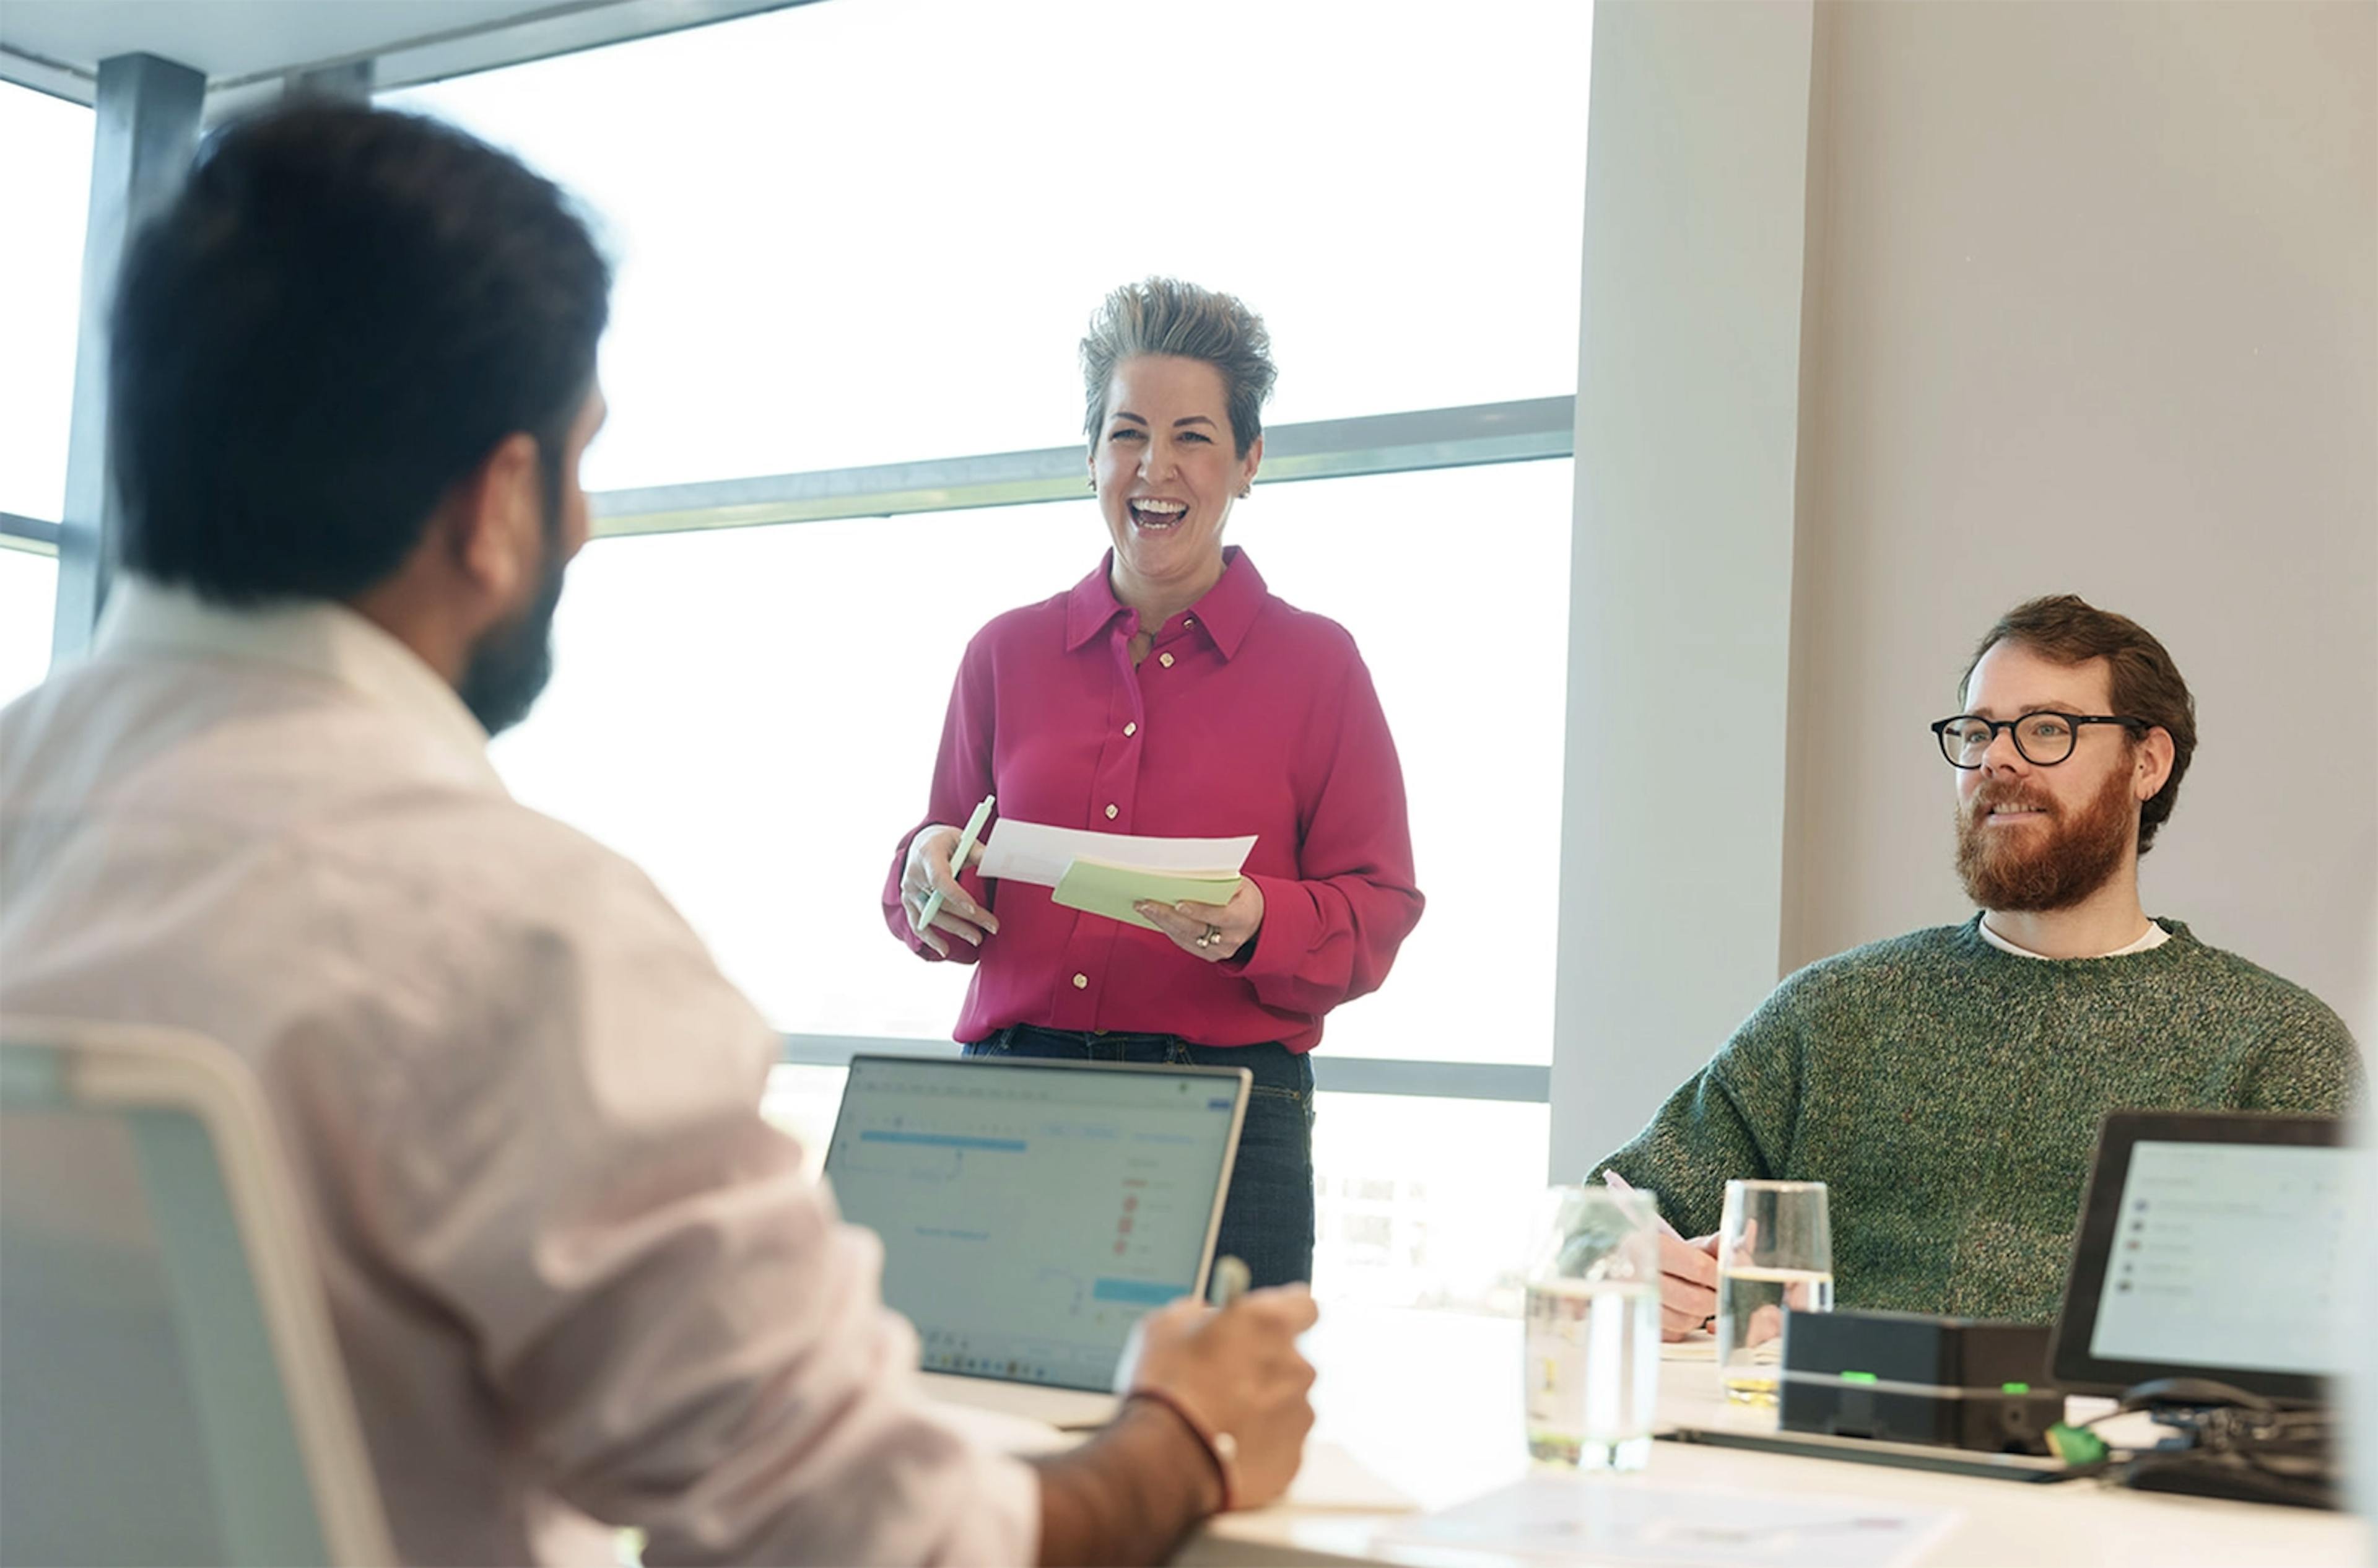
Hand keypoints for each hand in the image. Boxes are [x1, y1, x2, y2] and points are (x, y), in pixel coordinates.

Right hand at [900, 825, 997, 956]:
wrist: (922, 843)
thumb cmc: (946, 842)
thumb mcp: (962, 839)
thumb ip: (977, 852)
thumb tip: (996, 860)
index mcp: (928, 855)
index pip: (940, 880)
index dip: (955, 895)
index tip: (973, 909)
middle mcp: (914, 875)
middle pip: (941, 902)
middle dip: (968, 917)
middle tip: (993, 927)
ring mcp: (909, 891)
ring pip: (932, 917)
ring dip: (956, 930)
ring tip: (978, 939)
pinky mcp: (908, 903)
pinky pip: (917, 924)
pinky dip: (930, 939)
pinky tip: (945, 950)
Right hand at [1119, 1286, 1317, 1509]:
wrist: (1167, 1462)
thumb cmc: (1167, 1390)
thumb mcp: (1166, 1326)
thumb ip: (1199, 1314)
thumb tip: (1205, 1319)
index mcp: (1271, 1324)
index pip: (1303, 1305)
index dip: (1284, 1313)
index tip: (1268, 1323)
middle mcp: (1296, 1367)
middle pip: (1290, 1360)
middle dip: (1264, 1367)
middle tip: (1224, 1380)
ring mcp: (1300, 1416)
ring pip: (1287, 1403)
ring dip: (1262, 1407)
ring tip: (1221, 1420)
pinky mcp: (1293, 1458)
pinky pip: (1281, 1442)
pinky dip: (1260, 1443)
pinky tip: (1227, 1445)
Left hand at [1134, 879, 1264, 962]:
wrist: (1256, 920)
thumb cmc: (1243, 897)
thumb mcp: (1239, 884)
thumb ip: (1218, 882)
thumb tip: (1188, 876)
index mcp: (1243, 917)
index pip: (1220, 916)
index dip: (1199, 911)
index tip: (1178, 904)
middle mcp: (1232, 938)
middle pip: (1195, 928)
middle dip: (1168, 915)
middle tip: (1146, 903)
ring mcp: (1220, 951)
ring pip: (1185, 937)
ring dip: (1162, 922)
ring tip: (1143, 907)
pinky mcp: (1209, 956)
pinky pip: (1184, 942)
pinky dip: (1168, 929)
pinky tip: (1155, 917)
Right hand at [1601, 1171, 1717, 1339]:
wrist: (1602, 1260)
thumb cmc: (1645, 1247)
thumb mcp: (1674, 1238)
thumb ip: (1710, 1243)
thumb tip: (1744, 1239)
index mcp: (1643, 1244)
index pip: (1697, 1267)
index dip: (1717, 1274)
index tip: (1721, 1273)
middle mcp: (1633, 1275)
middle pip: (1695, 1301)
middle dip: (1712, 1297)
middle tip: (1713, 1290)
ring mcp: (1630, 1303)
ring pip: (1686, 1322)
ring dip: (1698, 1313)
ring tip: (1692, 1296)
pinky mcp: (1631, 1322)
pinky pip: (1671, 1333)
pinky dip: (1681, 1324)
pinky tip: (1675, 1308)